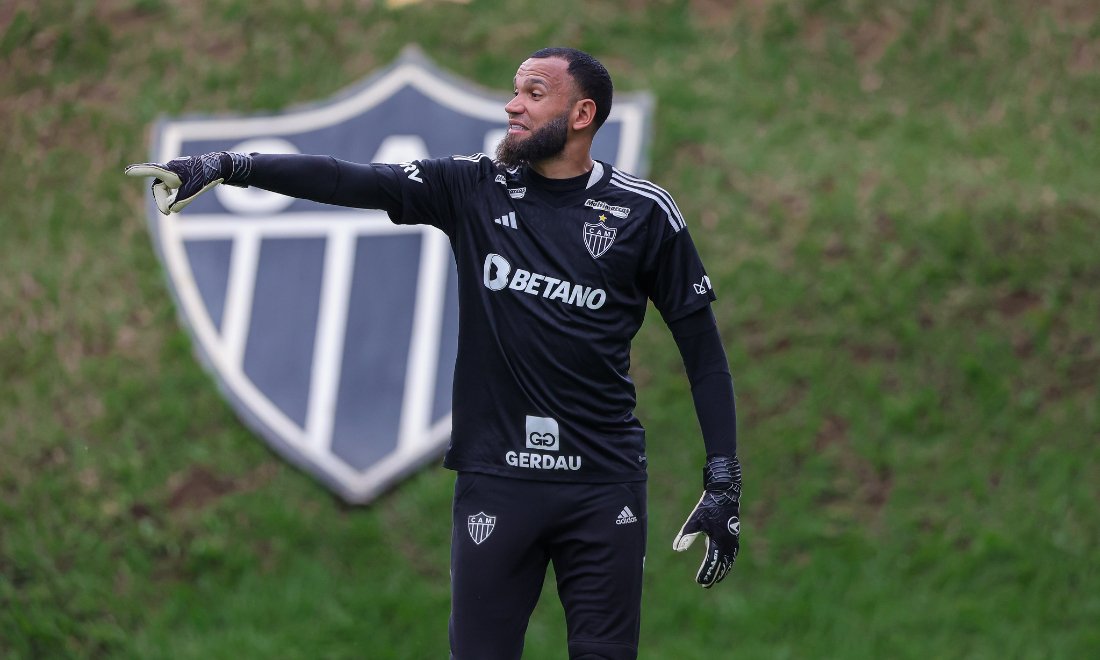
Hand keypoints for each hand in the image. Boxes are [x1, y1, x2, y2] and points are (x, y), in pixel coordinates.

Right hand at [124, 152, 251, 214]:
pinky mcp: (178, 175)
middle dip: (162, 200)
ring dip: (169, 198)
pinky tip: (180, 197)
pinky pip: (170, 187)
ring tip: (181, 199)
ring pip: (164, 189)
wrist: (218, 166)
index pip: (153, 170)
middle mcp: (169, 169)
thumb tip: (170, 209)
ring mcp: (173, 172)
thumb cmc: (205, 176)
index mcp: (172, 169)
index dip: (140, 171)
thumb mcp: (193, 191)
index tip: (127, 171)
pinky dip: (173, 195)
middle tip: (167, 213)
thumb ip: (180, 201)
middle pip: (159, 188)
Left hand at [673, 455, 741, 587]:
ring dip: (722, 570)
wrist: (724, 494)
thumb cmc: (708, 506)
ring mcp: (733, 540)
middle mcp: (728, 543)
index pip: (712, 562)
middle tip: (705, 585)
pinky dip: (728, 562)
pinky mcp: (734, 537)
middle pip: (721, 565)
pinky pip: (732, 555)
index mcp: (718, 540)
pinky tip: (724, 565)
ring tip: (716, 579)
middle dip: (713, 575)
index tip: (699, 582)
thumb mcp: (694, 520)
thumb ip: (686, 535)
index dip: (706, 573)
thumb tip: (677, 549)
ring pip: (729, 561)